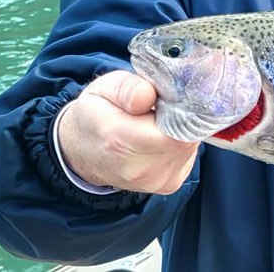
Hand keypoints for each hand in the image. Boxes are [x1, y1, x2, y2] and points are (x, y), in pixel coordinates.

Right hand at [57, 70, 199, 194]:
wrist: (81, 151)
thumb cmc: (96, 114)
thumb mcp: (105, 88)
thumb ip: (128, 87)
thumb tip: (147, 95)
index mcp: (120, 140)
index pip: (175, 128)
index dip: (183, 109)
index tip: (172, 98)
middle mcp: (139, 168)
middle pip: (187, 137)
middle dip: (183, 118)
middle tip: (164, 107)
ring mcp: (155, 181)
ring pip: (191, 146)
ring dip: (182, 131)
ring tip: (158, 123)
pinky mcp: (168, 185)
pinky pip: (188, 156)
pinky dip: (180, 144)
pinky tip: (161, 137)